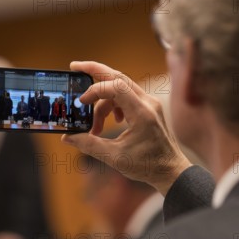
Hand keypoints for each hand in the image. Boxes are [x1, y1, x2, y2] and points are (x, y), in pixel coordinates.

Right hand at [61, 61, 191, 195]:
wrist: (171, 171)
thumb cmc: (148, 165)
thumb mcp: (115, 157)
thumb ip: (89, 145)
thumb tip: (67, 137)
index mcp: (142, 113)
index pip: (115, 87)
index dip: (94, 90)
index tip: (81, 103)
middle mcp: (148, 102)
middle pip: (118, 76)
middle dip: (95, 71)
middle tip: (75, 67)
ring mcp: (149, 103)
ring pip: (120, 88)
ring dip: (103, 103)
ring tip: (95, 127)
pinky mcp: (148, 108)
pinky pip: (126, 96)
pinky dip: (113, 105)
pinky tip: (111, 122)